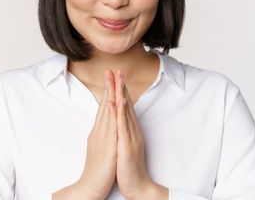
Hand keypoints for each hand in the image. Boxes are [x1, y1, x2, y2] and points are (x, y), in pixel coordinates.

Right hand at [54, 71, 117, 199]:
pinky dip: (111, 113)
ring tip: (114, 79)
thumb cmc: (97, 170)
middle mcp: (100, 132)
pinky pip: (110, 127)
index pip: (104, 108)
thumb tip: (106, 126)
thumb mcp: (101, 149)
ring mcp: (103, 138)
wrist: (90, 187)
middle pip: (104, 105)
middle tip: (111, 69)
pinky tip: (113, 102)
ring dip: (111, 94)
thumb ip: (103, 136)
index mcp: (99, 132)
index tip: (112, 77)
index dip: (108, 92)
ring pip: (107, 112)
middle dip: (109, 87)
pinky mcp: (107, 146)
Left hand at [114, 69, 168, 199]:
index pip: (125, 107)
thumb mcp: (125, 146)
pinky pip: (122, 126)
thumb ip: (123, 134)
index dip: (121, 90)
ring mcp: (130, 136)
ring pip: (125, 111)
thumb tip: (120, 123)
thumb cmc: (129, 168)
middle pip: (126, 104)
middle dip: (121, 86)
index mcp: (130, 131)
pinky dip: (120, 112)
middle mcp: (132, 130)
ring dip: (121, 93)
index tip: (116, 77)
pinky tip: (117, 101)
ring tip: (118, 78)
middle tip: (117, 69)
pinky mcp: (126, 145)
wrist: (138, 186)